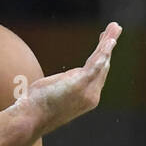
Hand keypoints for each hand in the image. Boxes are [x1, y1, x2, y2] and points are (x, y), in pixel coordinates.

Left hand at [19, 23, 121, 137]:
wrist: (31, 118)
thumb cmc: (35, 107)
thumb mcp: (51, 93)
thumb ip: (60, 84)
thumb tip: (59, 80)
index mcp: (85, 98)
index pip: (97, 74)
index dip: (101, 58)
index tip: (104, 43)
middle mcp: (91, 96)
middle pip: (103, 65)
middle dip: (108, 46)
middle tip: (114, 28)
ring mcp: (88, 90)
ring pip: (101, 61)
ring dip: (108, 42)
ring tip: (115, 26)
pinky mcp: (82, 83)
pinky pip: (96, 62)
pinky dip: (103, 49)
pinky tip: (109, 39)